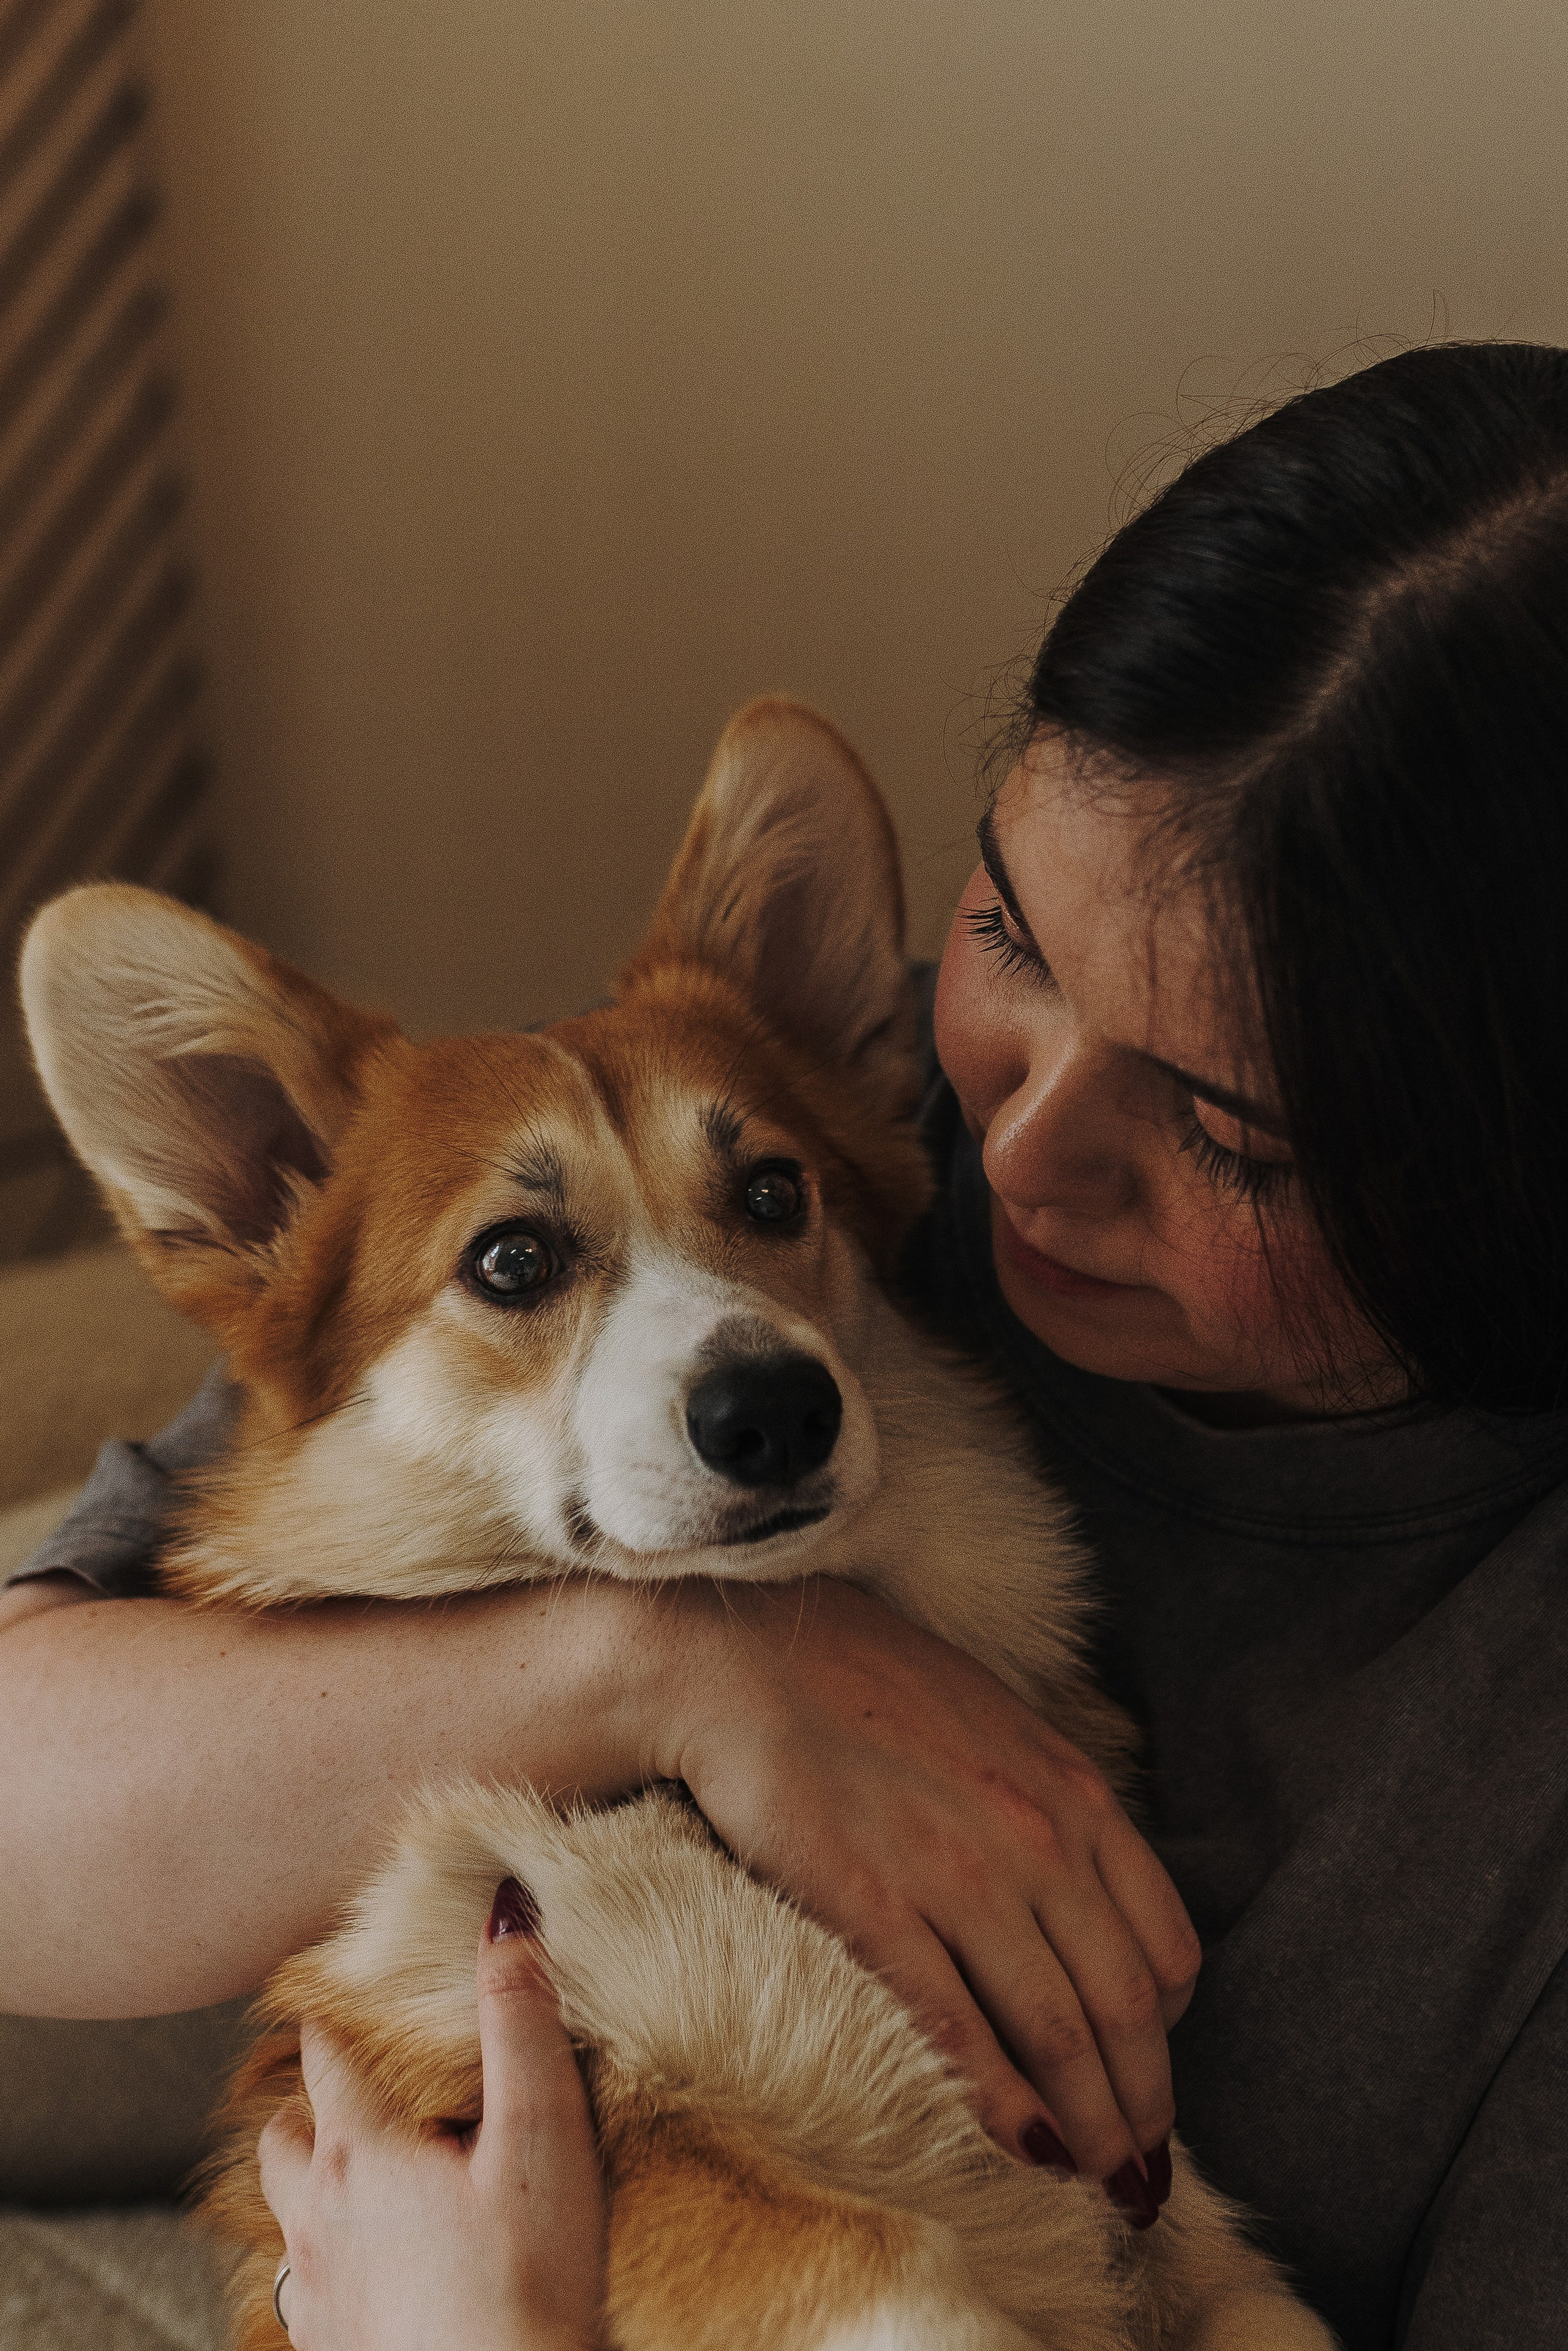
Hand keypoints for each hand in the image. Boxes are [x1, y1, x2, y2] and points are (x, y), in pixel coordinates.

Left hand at [258, 1884, 604, 2350]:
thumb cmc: (529, 2279)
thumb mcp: (543, 2135)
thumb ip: (521, 2023)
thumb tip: (505, 1914)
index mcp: (359, 2154)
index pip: (325, 2057)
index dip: (333, 2018)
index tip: (344, 1990)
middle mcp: (317, 2220)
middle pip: (281, 2139)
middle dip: (308, 2106)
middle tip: (353, 2087)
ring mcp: (317, 2295)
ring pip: (285, 2218)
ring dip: (312, 2186)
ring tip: (363, 2175)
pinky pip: (304, 2291)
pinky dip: (330, 2260)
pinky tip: (376, 2265)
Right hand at [654, 1577, 1198, 2200]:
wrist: (745, 1655)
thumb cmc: (871, 1686)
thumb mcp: (1002, 1727)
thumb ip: (1056, 1810)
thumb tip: (1094, 1908)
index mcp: (1074, 1792)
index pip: (1165, 1946)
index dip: (1169, 2036)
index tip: (1149, 2080)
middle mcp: (1035, 1836)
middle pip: (1122, 2007)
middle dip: (1141, 2109)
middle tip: (1140, 2179)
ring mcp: (956, 1872)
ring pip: (1056, 2030)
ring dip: (1086, 2127)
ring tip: (1096, 2185)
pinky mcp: (870, 1903)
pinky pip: (953, 2026)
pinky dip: (997, 2101)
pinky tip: (1019, 2147)